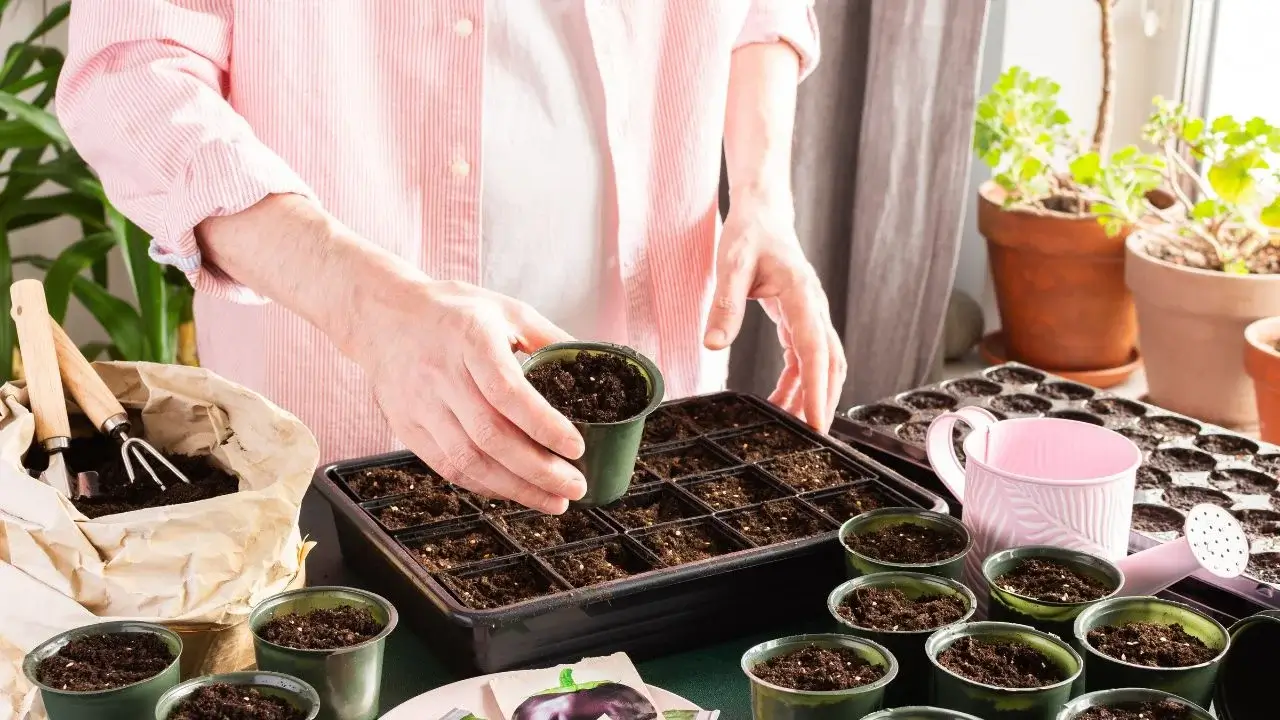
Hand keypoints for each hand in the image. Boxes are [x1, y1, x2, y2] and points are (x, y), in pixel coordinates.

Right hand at [349, 278, 587, 513]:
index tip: (576, 446)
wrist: (384, 316)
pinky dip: (484, 486)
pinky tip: (514, 491)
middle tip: (574, 486)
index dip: (543, 425)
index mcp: (471, 339)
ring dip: (515, 488)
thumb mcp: (506, 309)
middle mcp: (442, 375)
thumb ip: (549, 337)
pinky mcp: (408, 428)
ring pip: (468, 460)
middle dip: (538, 470)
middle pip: (490, 435)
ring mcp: (421, 405)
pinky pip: (448, 467)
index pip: (508, 392)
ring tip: (553, 500)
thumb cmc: (452, 311)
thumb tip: (591, 364)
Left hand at [704, 193, 846, 431]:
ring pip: (823, 362)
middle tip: (813, 436)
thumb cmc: (749, 234)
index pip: (815, 351)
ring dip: (813, 394)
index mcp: (802, 295)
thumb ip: (725, 305)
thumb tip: (714, 345)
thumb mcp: (731, 265)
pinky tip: (782, 399)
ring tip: (794, 425)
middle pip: (831, 362)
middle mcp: (815, 307)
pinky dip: (799, 381)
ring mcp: (811, 313)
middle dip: (825, 400)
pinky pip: (806, 356)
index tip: (816, 422)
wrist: (763, 213)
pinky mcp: (801, 318)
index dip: (817, 390)